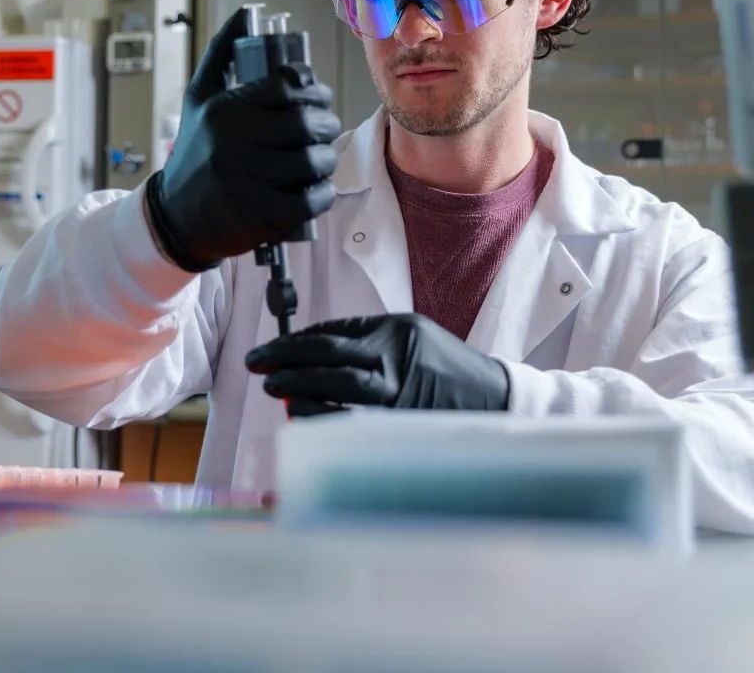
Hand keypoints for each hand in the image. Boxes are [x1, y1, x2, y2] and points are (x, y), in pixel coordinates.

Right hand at [144, 9, 341, 271]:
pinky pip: (312, 199)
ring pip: (315, 161)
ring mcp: (249, 181)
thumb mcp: (199, 98)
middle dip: (326, 123)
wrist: (175, 216)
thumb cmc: (195, 149)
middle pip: (307, 123)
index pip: (288, 87)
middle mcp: (235, 143)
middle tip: (323, 128)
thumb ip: (222, 52)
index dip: (313, 89)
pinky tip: (314, 188)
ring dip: (326, 158)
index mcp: (225, 110)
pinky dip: (322, 193)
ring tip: (318, 157)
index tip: (316, 97)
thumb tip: (246, 12)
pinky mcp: (262, 217)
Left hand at [245, 314, 510, 414]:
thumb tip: (313, 347)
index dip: (295, 342)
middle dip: (288, 360)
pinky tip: (302, 416)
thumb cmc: (447, 366)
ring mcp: (404, 392)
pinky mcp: (405, 422)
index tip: (269, 350)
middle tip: (258, 365)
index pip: (336, 333)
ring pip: (343, 387)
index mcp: (398, 331)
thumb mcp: (412, 335)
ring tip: (275, 389)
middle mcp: (400, 358)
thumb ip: (366, 338)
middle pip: (333, 356)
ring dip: (302, 388)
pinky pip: (357, 420)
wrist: (496, 398)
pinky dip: (325, 418)